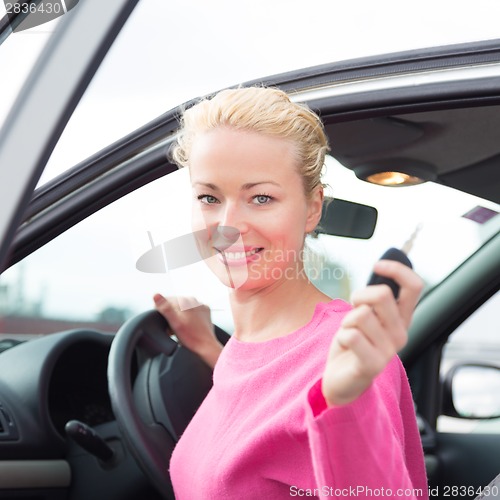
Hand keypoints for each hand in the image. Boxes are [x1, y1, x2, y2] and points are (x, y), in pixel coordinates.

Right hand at [153, 294, 222, 368]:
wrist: (206, 346)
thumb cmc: (191, 337)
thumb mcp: (174, 323)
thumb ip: (165, 308)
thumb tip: (156, 295)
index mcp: (186, 301)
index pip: (167, 300)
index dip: (160, 311)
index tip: (161, 320)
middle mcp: (194, 301)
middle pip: (175, 305)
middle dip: (170, 314)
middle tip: (169, 327)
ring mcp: (201, 307)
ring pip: (184, 309)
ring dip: (178, 317)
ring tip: (178, 329)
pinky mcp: (205, 314)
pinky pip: (192, 313)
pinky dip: (188, 318)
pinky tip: (187, 327)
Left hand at [322, 260, 422, 406]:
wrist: (343, 381)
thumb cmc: (353, 343)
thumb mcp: (366, 316)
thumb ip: (373, 300)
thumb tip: (380, 269)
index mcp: (402, 320)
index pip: (415, 287)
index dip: (398, 270)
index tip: (378, 265)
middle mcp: (401, 334)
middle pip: (382, 294)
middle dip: (359, 296)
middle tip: (353, 310)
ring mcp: (389, 351)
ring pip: (361, 314)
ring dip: (347, 321)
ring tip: (349, 334)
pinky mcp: (373, 365)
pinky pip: (351, 335)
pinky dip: (341, 336)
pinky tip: (346, 348)